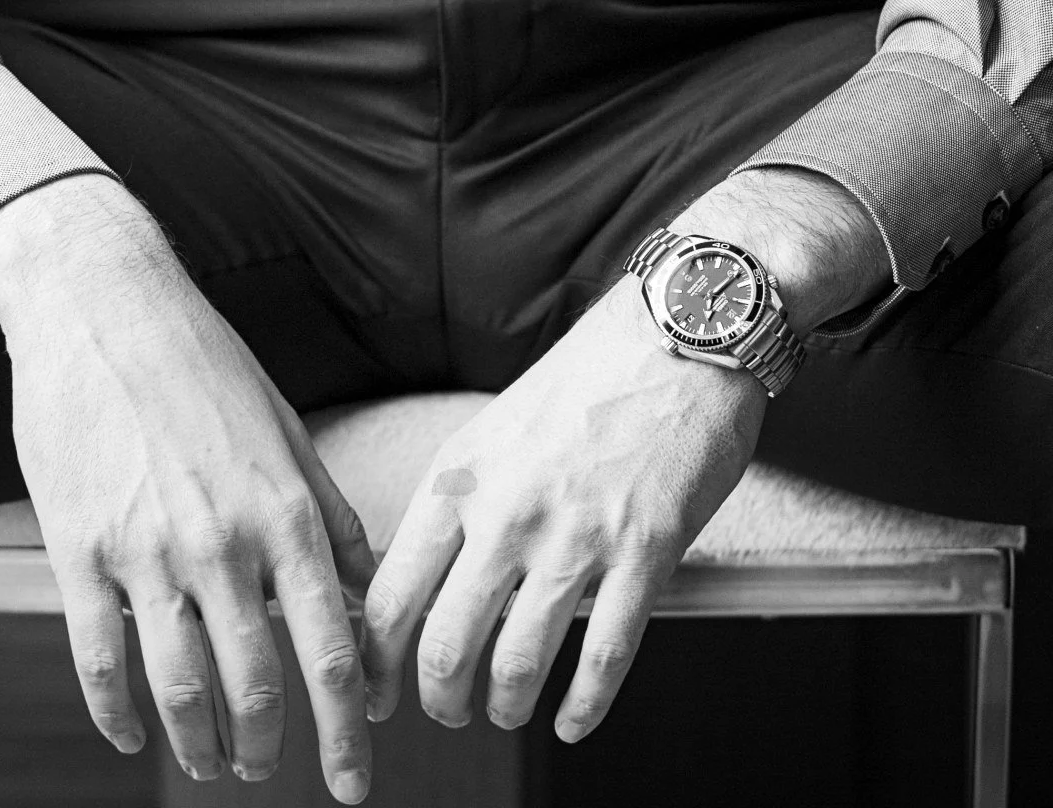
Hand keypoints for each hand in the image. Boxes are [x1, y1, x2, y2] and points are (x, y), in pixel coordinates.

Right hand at [0, 178, 373, 796]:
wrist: (104, 304)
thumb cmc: (202, 362)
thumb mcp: (287, 432)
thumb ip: (330, 518)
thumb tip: (369, 593)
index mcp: (286, 511)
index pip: (333, 650)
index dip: (348, 732)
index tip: (353, 781)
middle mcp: (225, 540)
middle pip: (259, 689)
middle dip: (266, 750)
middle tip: (264, 771)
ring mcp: (148, 550)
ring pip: (182, 689)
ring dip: (199, 745)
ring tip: (209, 761)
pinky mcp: (80, 549)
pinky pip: (100, 660)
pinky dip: (117, 716)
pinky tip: (132, 733)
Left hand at [358, 166, 887, 747]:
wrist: (678, 332)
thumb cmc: (589, 376)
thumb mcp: (494, 429)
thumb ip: (460, 503)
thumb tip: (419, 578)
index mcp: (461, 479)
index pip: (391, 596)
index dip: (376, 663)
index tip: (375, 691)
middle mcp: (507, 512)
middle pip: (444, 646)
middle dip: (439, 700)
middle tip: (449, 711)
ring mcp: (576, 535)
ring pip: (517, 664)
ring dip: (505, 706)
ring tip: (506, 711)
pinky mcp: (644, 551)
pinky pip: (603, 657)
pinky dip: (584, 707)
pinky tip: (574, 721)